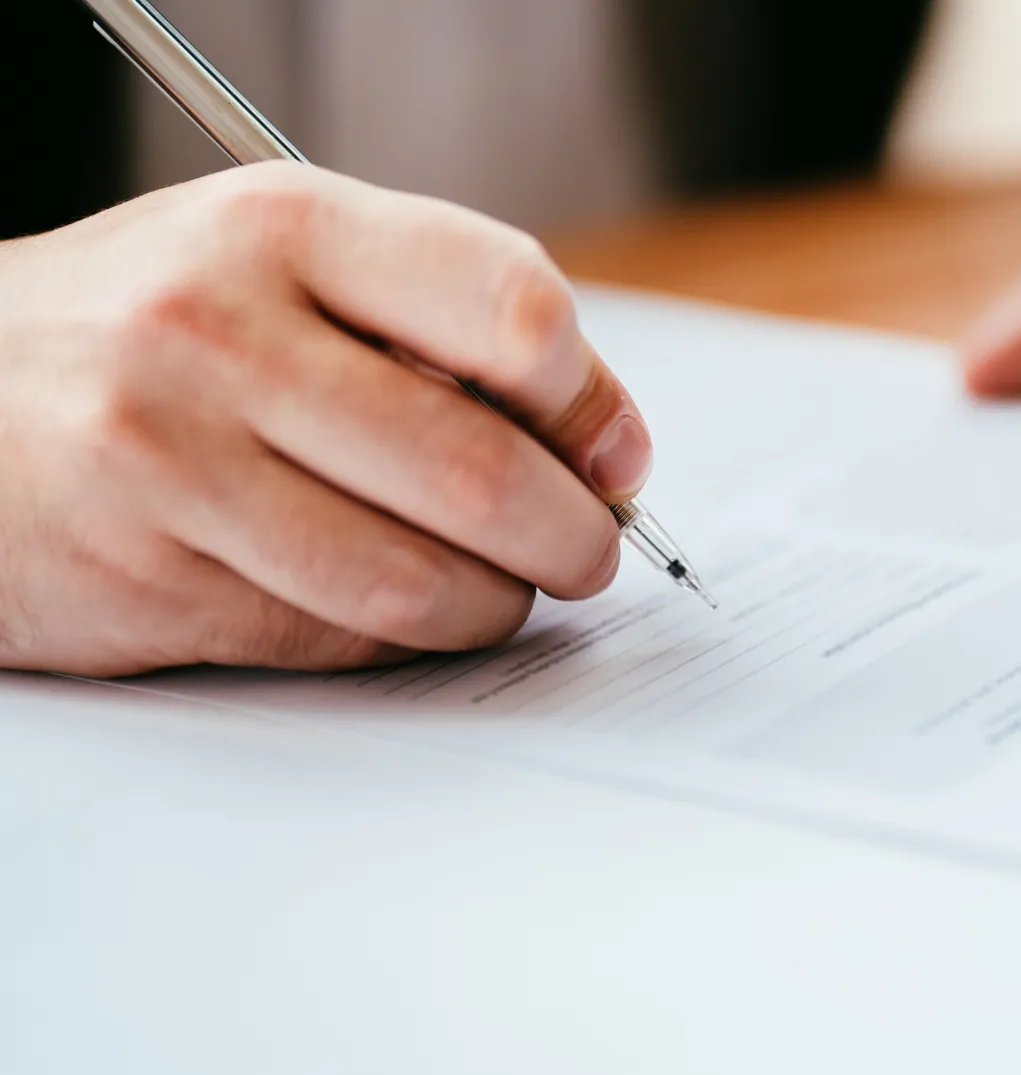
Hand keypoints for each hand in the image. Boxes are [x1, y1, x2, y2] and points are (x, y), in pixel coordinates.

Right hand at [0, 163, 651, 675]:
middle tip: (588, 550)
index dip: (591, 400)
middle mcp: (217, 335)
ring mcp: (169, 464)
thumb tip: (605, 441)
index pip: (511, 307)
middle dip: (573, 535)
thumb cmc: (154, 326)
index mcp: (283, 228)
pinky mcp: (144, 580)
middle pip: (480, 469)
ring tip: (504, 587)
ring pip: (418, 579)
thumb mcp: (284, 260)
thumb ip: (438, 319)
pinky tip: (406, 607)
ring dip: (497, 602)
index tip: (613, 453)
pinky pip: (338, 637)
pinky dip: (406, 638)